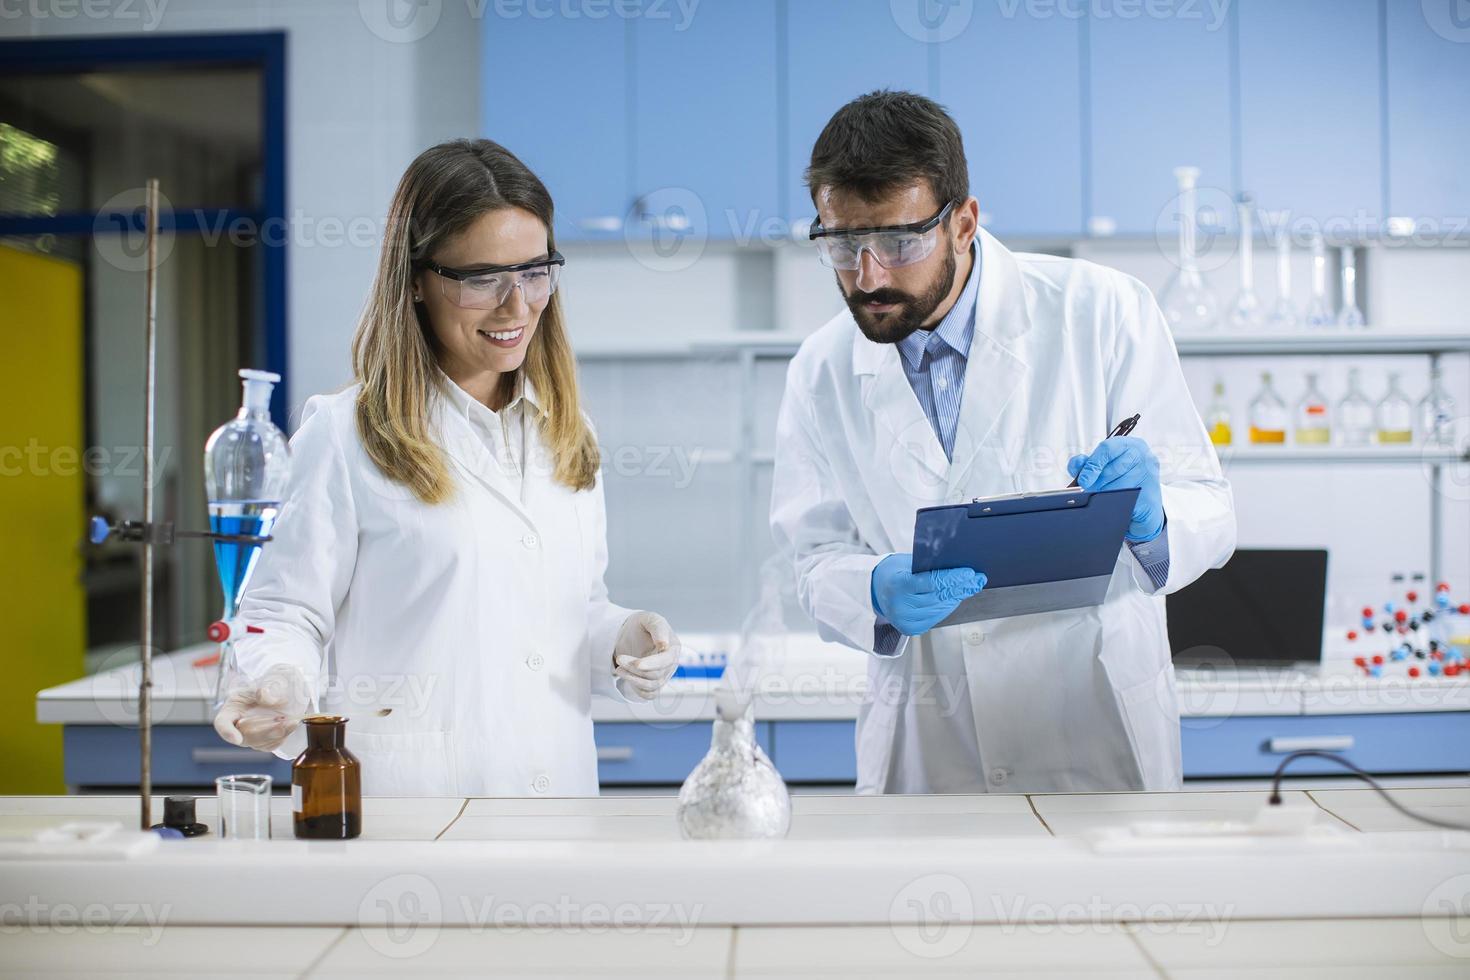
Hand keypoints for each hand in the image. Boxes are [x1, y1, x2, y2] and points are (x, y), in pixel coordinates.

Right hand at [212, 664, 311, 750]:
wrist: (283, 692)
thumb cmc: (269, 685)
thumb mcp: (268, 680)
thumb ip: (265, 687)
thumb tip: (264, 694)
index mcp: (232, 709)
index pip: (223, 723)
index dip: (227, 732)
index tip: (237, 739)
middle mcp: (237, 726)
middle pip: (244, 737)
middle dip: (265, 731)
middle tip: (282, 720)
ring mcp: (250, 736)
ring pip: (258, 744)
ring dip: (277, 734)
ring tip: (291, 721)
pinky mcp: (263, 741)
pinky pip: (270, 745)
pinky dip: (282, 737)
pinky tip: (291, 726)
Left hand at [613, 611, 678, 700]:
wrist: (631, 634)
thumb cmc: (642, 625)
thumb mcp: (649, 619)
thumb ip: (658, 628)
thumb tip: (665, 645)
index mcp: (673, 648)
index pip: (666, 660)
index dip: (652, 664)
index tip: (637, 664)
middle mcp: (670, 664)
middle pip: (656, 674)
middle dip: (635, 669)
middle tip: (619, 659)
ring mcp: (663, 676)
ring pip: (651, 685)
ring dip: (633, 679)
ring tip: (619, 668)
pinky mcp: (654, 684)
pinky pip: (649, 694)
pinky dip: (638, 690)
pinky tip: (627, 677)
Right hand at [870, 553, 985, 636]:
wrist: (875, 591)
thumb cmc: (893, 572)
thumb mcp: (906, 563)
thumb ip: (928, 566)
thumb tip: (957, 568)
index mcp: (898, 585)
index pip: (932, 582)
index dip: (953, 578)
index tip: (970, 573)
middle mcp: (900, 605)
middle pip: (939, 596)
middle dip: (961, 587)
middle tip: (977, 580)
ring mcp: (905, 620)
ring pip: (941, 608)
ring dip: (957, 598)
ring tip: (970, 587)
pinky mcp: (910, 629)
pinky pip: (936, 617)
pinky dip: (947, 607)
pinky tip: (955, 598)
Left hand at [1068, 435, 1163, 541]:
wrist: (1143, 501)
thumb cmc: (1121, 479)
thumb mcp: (1105, 466)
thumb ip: (1088, 463)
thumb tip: (1077, 465)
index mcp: (1131, 445)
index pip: (1107, 448)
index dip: (1092, 464)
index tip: (1082, 479)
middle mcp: (1144, 457)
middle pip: (1111, 470)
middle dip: (1096, 484)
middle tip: (1089, 492)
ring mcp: (1151, 476)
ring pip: (1118, 488)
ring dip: (1104, 495)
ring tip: (1100, 498)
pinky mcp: (1152, 496)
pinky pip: (1127, 502)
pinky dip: (1116, 505)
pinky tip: (1112, 505)